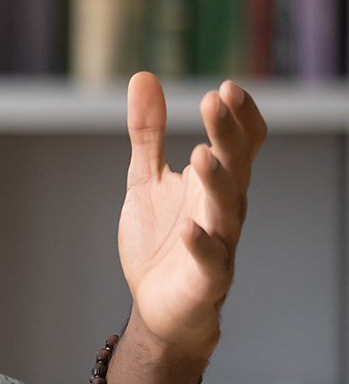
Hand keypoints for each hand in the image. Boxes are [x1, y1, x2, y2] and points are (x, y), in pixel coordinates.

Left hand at [118, 72, 265, 356]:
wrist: (158, 306)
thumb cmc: (161, 241)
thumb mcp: (146, 179)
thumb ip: (148, 133)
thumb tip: (144, 77)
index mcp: (215, 184)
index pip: (241, 145)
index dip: (239, 118)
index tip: (225, 88)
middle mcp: (224, 210)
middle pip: (236, 167)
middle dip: (228, 134)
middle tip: (217, 100)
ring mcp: (219, 244)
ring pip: (228, 210)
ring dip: (217, 181)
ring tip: (202, 153)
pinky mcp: (206, 279)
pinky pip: (209, 260)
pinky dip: (200, 244)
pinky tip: (188, 227)